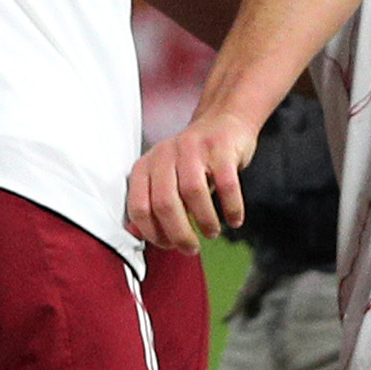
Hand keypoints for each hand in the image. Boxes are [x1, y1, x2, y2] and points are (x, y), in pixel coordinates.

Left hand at [125, 113, 253, 253]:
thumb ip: (150, 203)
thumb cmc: (192, 158)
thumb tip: (136, 234)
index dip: (152, 233)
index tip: (167, 244)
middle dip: (179, 234)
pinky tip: (234, 220)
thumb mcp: (165, 177)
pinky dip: (231, 208)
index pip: (139, 206)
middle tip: (191, 248)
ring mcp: (193, 149)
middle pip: (166, 204)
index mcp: (147, 165)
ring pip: (193, 194)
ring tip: (211, 232)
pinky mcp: (220, 148)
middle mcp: (165, 154)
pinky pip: (226, 185)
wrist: (223, 121)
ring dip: (205, 222)